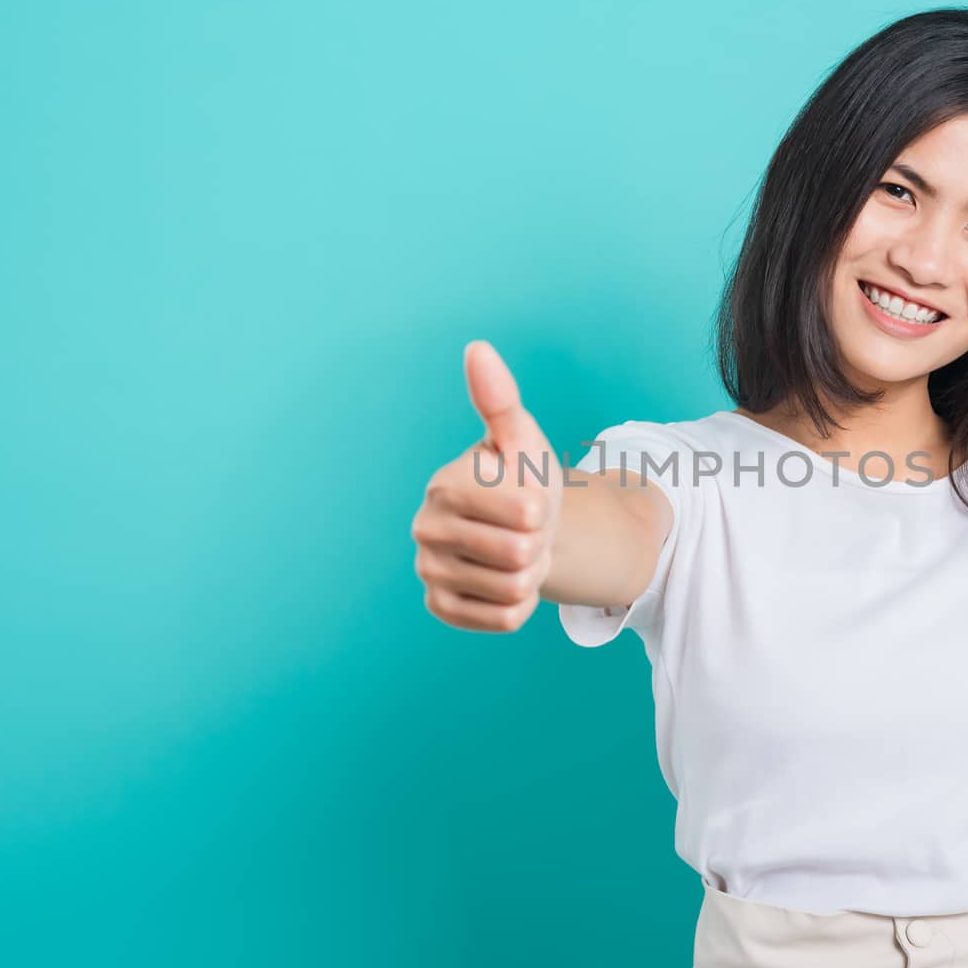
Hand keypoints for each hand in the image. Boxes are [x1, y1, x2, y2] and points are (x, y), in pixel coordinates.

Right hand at [412, 340, 562, 631]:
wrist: (523, 529)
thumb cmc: (522, 479)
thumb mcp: (522, 440)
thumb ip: (500, 399)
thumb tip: (477, 348)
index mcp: (445, 485)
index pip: (523, 513)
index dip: (542, 508)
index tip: (531, 499)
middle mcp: (426, 529)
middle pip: (519, 554)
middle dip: (538, 544)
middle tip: (527, 530)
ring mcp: (428, 570)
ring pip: (513, 589)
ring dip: (531, 573)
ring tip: (518, 553)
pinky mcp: (440, 606)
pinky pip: (502, 618)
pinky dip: (519, 603)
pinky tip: (506, 578)